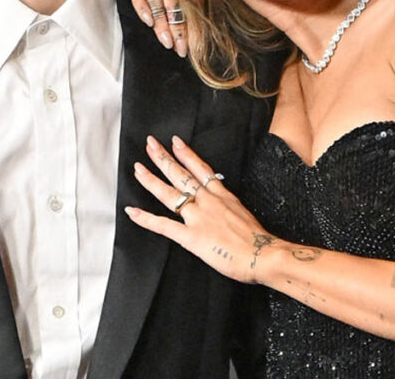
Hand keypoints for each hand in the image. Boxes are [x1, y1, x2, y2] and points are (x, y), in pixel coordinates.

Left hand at [126, 134, 271, 283]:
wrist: (262, 254)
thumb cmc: (257, 239)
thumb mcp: (243, 213)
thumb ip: (227, 206)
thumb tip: (220, 207)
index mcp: (222, 195)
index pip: (200, 168)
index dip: (186, 154)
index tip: (175, 141)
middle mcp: (207, 201)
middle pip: (180, 174)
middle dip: (163, 158)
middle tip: (150, 144)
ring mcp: (197, 217)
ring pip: (169, 194)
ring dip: (151, 180)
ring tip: (138, 168)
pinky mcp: (190, 237)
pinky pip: (163, 225)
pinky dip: (146, 219)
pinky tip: (132, 212)